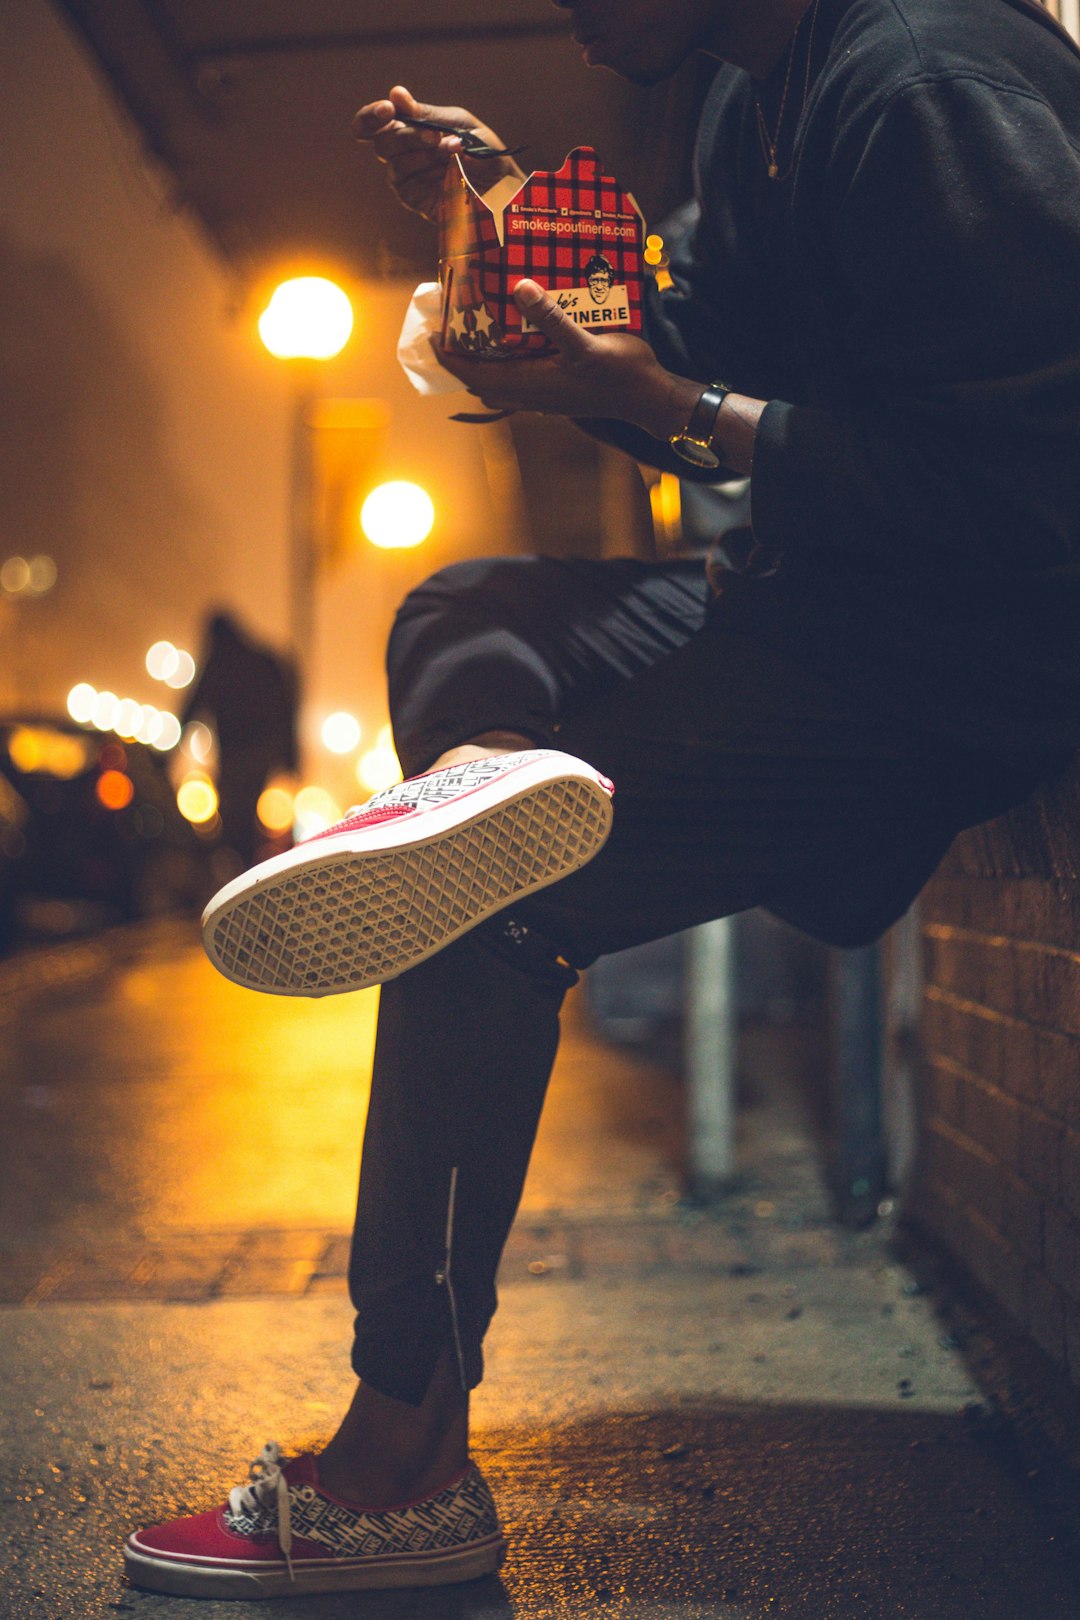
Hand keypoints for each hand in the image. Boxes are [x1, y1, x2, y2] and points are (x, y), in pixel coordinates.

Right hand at [353, 86, 524, 222]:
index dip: (371, 116)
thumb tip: (396, 94)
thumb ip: (427, 114)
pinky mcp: (413, 198)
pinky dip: (425, 172)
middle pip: (381, 142)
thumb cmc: (482, 151)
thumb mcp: (460, 124)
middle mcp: (402, 153)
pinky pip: (405, 184)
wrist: (504, 186)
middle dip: (406, 136)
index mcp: (408, 129)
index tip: (389, 109)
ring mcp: (406, 177)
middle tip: (434, 135)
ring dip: (421, 152)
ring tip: (450, 150)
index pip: (371, 123)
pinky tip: (446, 167)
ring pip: (392, 162)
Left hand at [435, 280, 694, 430]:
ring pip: (499, 385)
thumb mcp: (586, 342)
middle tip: (448, 331)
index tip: (431, 336)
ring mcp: (545, 397)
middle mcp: (533, 395)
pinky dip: (505, 367)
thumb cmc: (620, 373)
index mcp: (532, 384)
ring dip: (482, 365)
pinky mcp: (558, 393)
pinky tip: (512, 345)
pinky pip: (519, 383)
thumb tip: (519, 287)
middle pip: (482, 382)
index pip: (476, 374)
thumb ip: (551, 318)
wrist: (649, 398)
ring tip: (474, 335)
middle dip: (461, 360)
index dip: (450, 358)